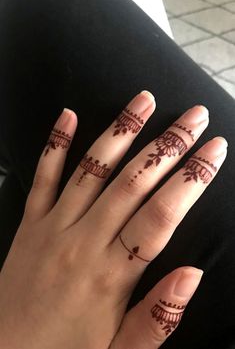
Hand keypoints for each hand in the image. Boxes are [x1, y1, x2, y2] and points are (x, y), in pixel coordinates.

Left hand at [0, 91, 226, 348]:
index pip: (162, 214)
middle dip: (169, 145)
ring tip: (144, 100)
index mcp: (112, 274)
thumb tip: (193, 274)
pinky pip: (42, 176)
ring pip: (92, 168)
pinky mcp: (30, 222)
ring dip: (122, 131)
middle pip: (134, 182)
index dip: (192, 179)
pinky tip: (68, 115)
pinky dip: (55, 143)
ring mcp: (53, 227)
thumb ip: (157, 316)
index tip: (214, 150)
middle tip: (194, 115)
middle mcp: (84, 241)